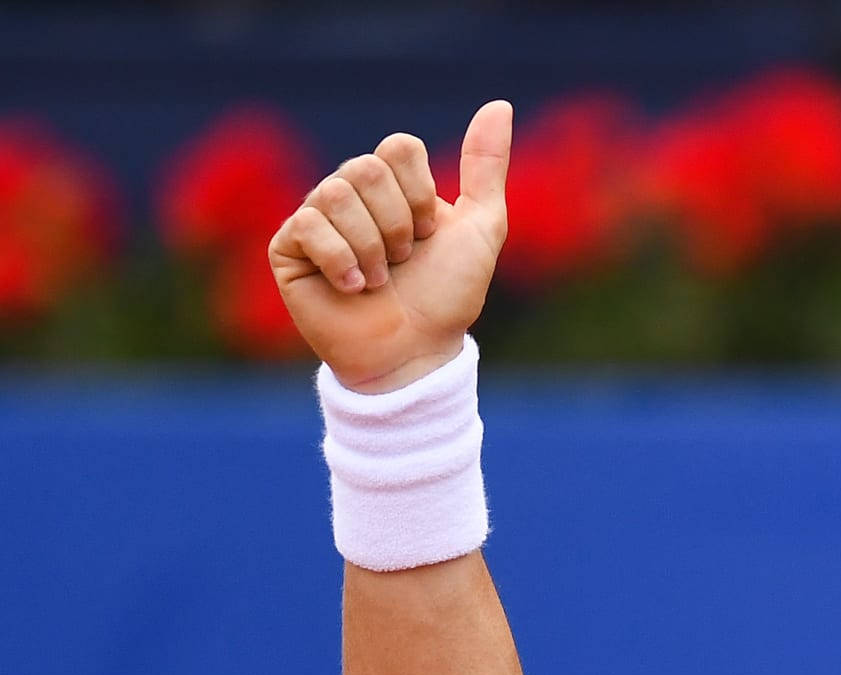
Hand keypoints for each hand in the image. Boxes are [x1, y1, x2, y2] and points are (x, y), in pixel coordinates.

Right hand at [269, 100, 511, 392]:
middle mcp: (351, 194)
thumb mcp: (483, 228)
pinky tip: (355, 288)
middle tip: (404, 262)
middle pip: (366, 168)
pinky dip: (342, 261)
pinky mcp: (288, 248)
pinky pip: (308, 224)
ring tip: (382, 280)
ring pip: (335, 192)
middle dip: (398, 224)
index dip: (420, 194)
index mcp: (393, 185)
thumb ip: (487, 167)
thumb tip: (500, 104)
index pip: (399, 146)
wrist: (416, 352)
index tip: (430, 235)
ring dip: (373, 246)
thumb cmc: (447, 297)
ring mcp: (316, 219)